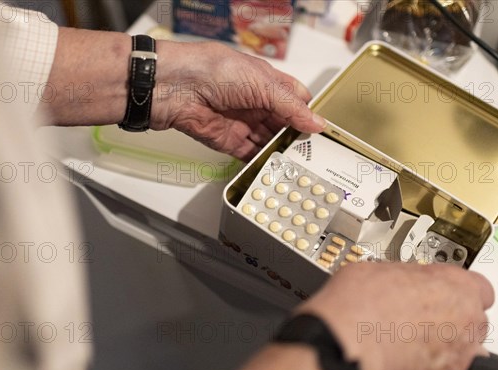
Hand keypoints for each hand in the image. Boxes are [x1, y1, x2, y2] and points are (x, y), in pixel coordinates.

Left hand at [150, 41, 326, 161]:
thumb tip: (316, 122)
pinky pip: (250, 155)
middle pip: (284, 124)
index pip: (296, 99)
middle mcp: (255, 102)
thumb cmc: (214, 71)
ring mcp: (242, 123)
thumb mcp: (262, 84)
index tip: (322, 130)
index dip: (309, 112)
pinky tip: (276, 169)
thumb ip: (290, 107)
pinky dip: (262, 162)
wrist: (176, 88)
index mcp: (266, 82)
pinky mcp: (228, 141)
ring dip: (281, 152)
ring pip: (269, 141)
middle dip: (297, 136)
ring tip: (299, 165)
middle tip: (314, 152)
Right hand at [298, 262, 494, 369]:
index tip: (440, 289)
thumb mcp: (382, 268)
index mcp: (457, 284)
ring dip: (441, 342)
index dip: (456, 289)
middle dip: (451, 316)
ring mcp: (459, 351)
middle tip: (420, 314)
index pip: (479, 287)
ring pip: (461, 346)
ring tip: (407, 337)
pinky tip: (403, 356)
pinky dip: (427, 366)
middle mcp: (467, 317)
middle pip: (473, 317)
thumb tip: (399, 281)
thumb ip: (408, 277)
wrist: (349, 338)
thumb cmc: (362, 301)